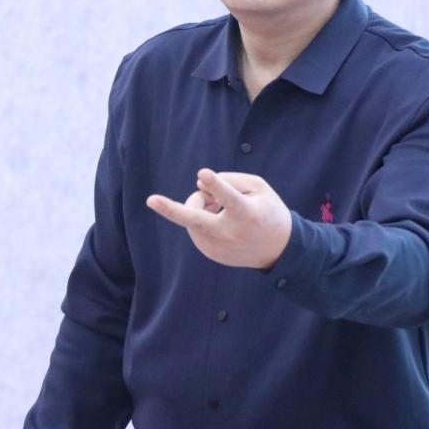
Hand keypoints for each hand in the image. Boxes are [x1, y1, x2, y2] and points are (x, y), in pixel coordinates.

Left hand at [146, 169, 292, 268]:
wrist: (278, 251)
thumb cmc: (267, 211)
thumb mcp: (259, 188)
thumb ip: (229, 180)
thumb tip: (198, 183)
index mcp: (247, 214)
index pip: (230, 197)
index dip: (216, 185)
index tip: (203, 175)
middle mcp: (230, 233)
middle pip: (195, 219)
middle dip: (170, 209)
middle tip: (151, 200)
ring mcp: (218, 247)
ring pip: (193, 215)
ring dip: (200, 204)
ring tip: (219, 207)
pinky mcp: (211, 253)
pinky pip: (195, 227)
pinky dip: (202, 218)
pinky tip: (220, 220)